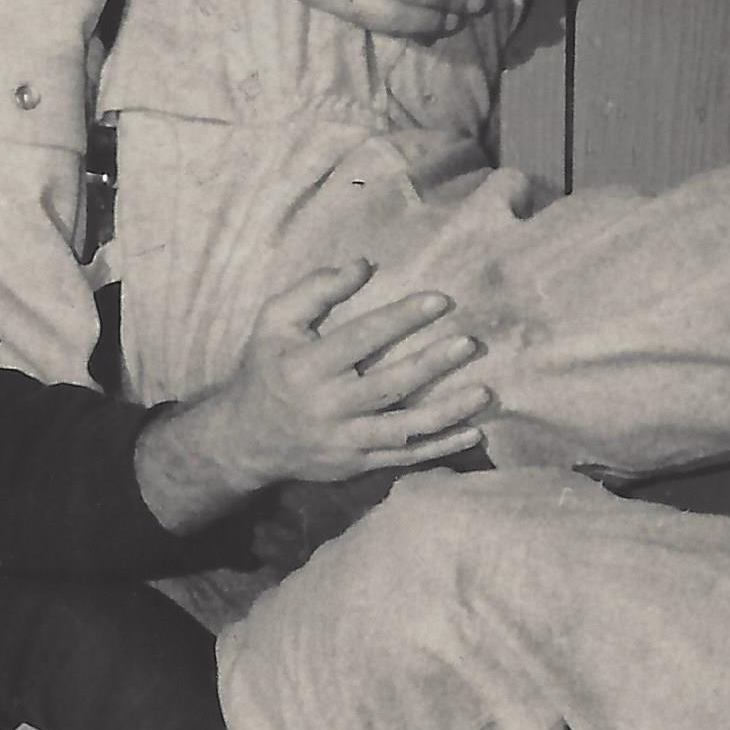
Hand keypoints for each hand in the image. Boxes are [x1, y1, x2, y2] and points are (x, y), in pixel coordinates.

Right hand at [201, 245, 502, 491]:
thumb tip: (363, 265)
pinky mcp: (355, 464)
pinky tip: (472, 431)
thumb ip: (315, 290)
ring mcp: (344, 440)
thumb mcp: (275, 322)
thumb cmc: (267, 369)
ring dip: (446, 411)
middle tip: (469, 343)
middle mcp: (327, 407)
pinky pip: (403, 457)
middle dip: (430, 364)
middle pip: (387, 385)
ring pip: (402, 428)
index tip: (440, 300)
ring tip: (483, 392)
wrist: (245, 440)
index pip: (360, 339)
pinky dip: (439, 447)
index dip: (400, 319)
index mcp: (307, 367)